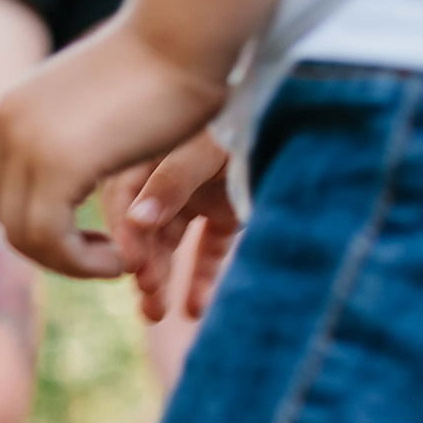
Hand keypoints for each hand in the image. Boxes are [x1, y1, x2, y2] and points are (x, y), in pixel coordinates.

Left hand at [0, 17, 231, 277]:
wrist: (188, 31)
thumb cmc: (169, 62)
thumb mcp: (103, 101)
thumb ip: (76, 133)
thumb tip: (74, 161)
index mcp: (12, 111)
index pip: (3, 190)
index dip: (42, 224)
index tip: (91, 237)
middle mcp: (7, 126)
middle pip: (7, 215)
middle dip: (52, 249)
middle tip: (104, 259)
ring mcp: (24, 144)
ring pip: (24, 234)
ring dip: (70, 262)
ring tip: (117, 262)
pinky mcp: (55, 164)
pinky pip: (50, 239)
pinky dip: (82, 263)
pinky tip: (120, 260)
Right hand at [104, 130, 239, 323]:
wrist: (296, 108)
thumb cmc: (240, 120)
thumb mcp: (202, 148)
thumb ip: (171, 183)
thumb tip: (137, 221)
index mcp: (148, 158)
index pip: (125, 203)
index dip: (127, 238)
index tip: (133, 270)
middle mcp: (166, 179)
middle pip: (146, 230)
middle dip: (144, 266)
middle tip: (149, 299)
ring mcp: (195, 195)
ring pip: (172, 244)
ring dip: (164, 278)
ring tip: (158, 314)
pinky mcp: (224, 210)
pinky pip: (209, 248)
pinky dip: (204, 276)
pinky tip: (197, 307)